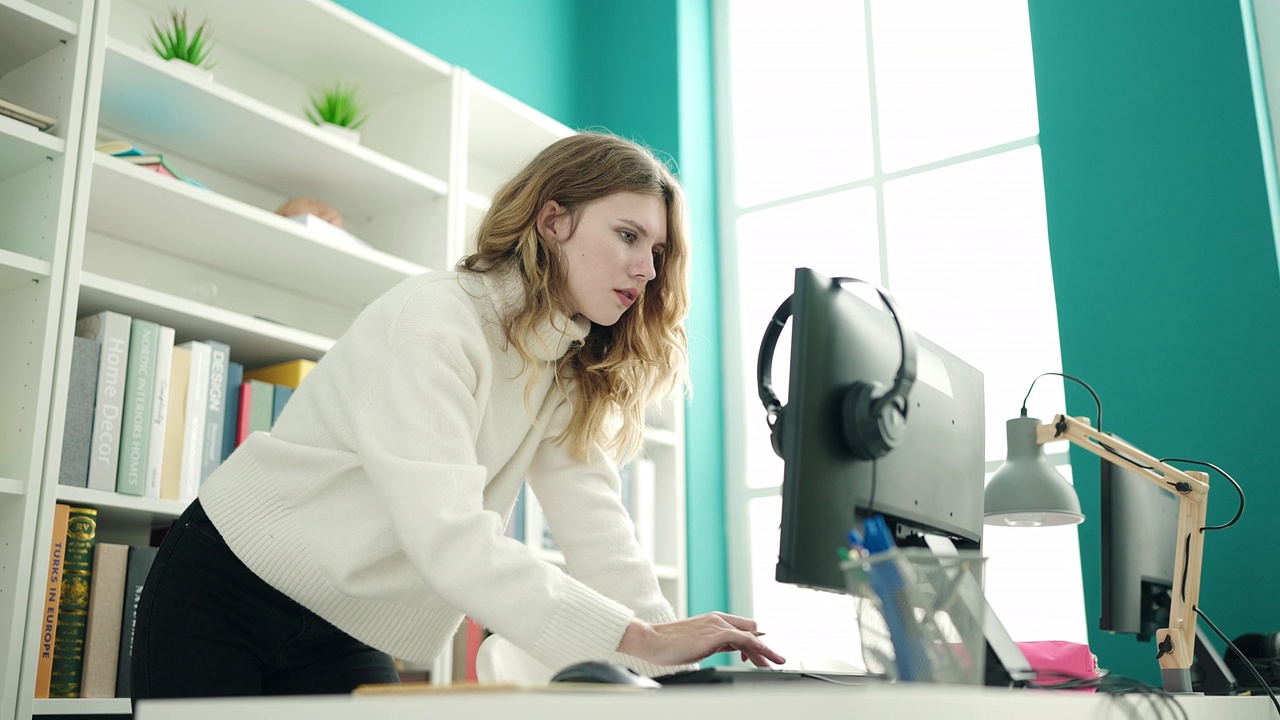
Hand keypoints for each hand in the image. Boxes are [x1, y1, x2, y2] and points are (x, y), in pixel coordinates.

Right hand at [616, 612, 785, 667]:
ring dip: (765, 651)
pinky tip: (763, 657)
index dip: (754, 642)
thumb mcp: (699, 643)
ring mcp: (716, 625)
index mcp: (713, 620)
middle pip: (751, 629)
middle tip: (773, 662)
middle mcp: (718, 619)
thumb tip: (732, 650)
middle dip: (764, 647)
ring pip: (750, 635)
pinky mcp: (714, 634)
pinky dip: (756, 647)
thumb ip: (716, 643)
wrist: (652, 640)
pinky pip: (743, 639)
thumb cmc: (670, 644)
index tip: (760, 657)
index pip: (742, 628)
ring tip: (774, 664)